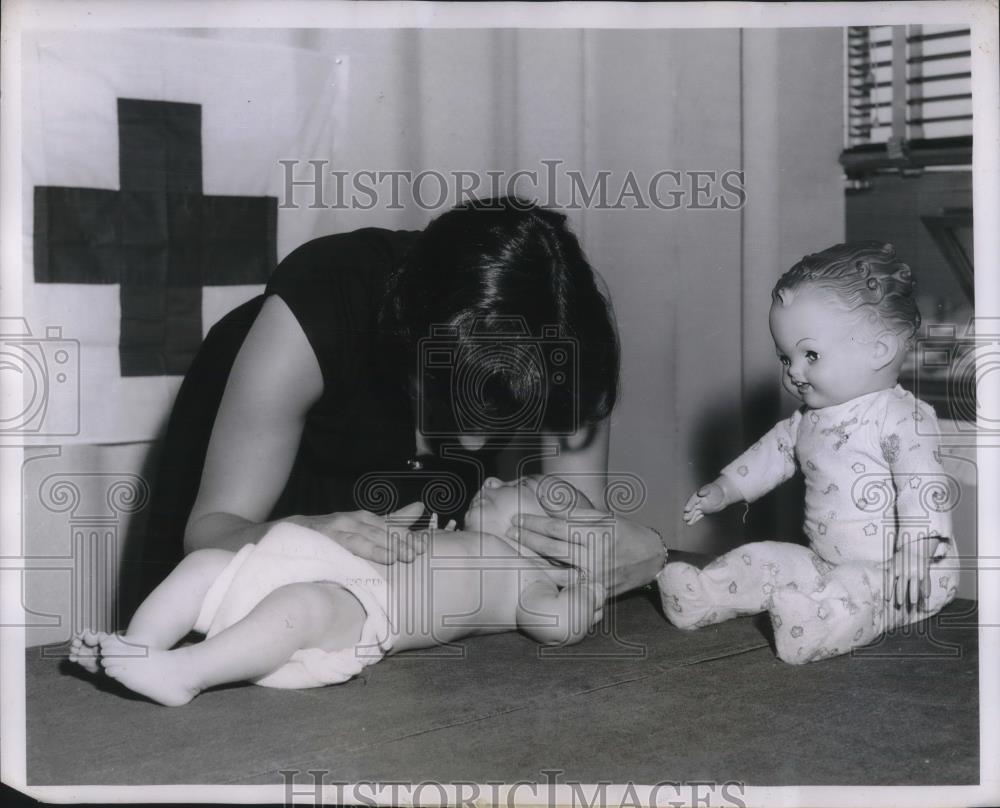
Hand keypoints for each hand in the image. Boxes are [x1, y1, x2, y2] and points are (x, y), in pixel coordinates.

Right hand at [297, 501, 426, 563]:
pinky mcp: (324, 540)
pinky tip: (373, 558)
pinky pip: (344, 545)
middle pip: (379, 530)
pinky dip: (360, 551)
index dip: (406, 535)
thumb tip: (420, 507)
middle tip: (415, 553)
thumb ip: (392, 520)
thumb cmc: (334, 532)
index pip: (389, 525)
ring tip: (399, 556)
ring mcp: (337, 529)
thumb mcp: (364, 526)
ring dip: (381, 546)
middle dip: (399, 541)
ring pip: (364, 537)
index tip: (422, 546)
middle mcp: (352, 520)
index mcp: (364, 518)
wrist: (292, 533)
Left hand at [507, 508, 666, 596]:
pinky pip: (567, 584)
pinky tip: (534, 571)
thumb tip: (546, 500)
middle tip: (509, 531)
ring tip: (515, 551)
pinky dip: (550, 576)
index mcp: (596, 534)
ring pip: (556, 568)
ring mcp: (594, 577)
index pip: (557, 528)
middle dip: (528, 538)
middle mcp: (595, 556)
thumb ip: (573, 511)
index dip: (534, 522)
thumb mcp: (602, 517)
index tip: (516, 518)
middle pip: (552, 547)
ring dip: (533, 559)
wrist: (650, 560)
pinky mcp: (594, 591)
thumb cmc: (624, 533)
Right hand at [683, 481, 727, 524]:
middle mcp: (698, 501)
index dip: (689, 504)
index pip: (693, 500)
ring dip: (690, 517)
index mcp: (698, 494)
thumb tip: (700, 493)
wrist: (723, 494)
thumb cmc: (717, 490)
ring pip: (694, 512)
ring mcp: (700, 506)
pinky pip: (698, 515)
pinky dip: (694, 519)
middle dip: (688, 513)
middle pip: (692, 507)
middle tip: (685, 518)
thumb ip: (705, 491)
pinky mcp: (703, 511)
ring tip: (687, 523)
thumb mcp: (712, 489)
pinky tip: (690, 523)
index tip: (686, 509)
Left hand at [889, 534, 936, 620]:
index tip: (887, 599)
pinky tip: (925, 597)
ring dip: (914, 593)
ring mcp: (915, 572)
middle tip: (900, 604)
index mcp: (895, 568)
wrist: (915, 549)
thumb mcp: (892, 561)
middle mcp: (905, 570)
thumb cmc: (901, 558)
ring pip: (914, 584)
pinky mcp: (925, 573)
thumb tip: (875, 567)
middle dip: (901, 594)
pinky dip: (926, 589)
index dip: (889, 589)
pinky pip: (925, 582)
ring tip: (914, 602)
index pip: (890, 580)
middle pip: (902, 584)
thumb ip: (884, 566)